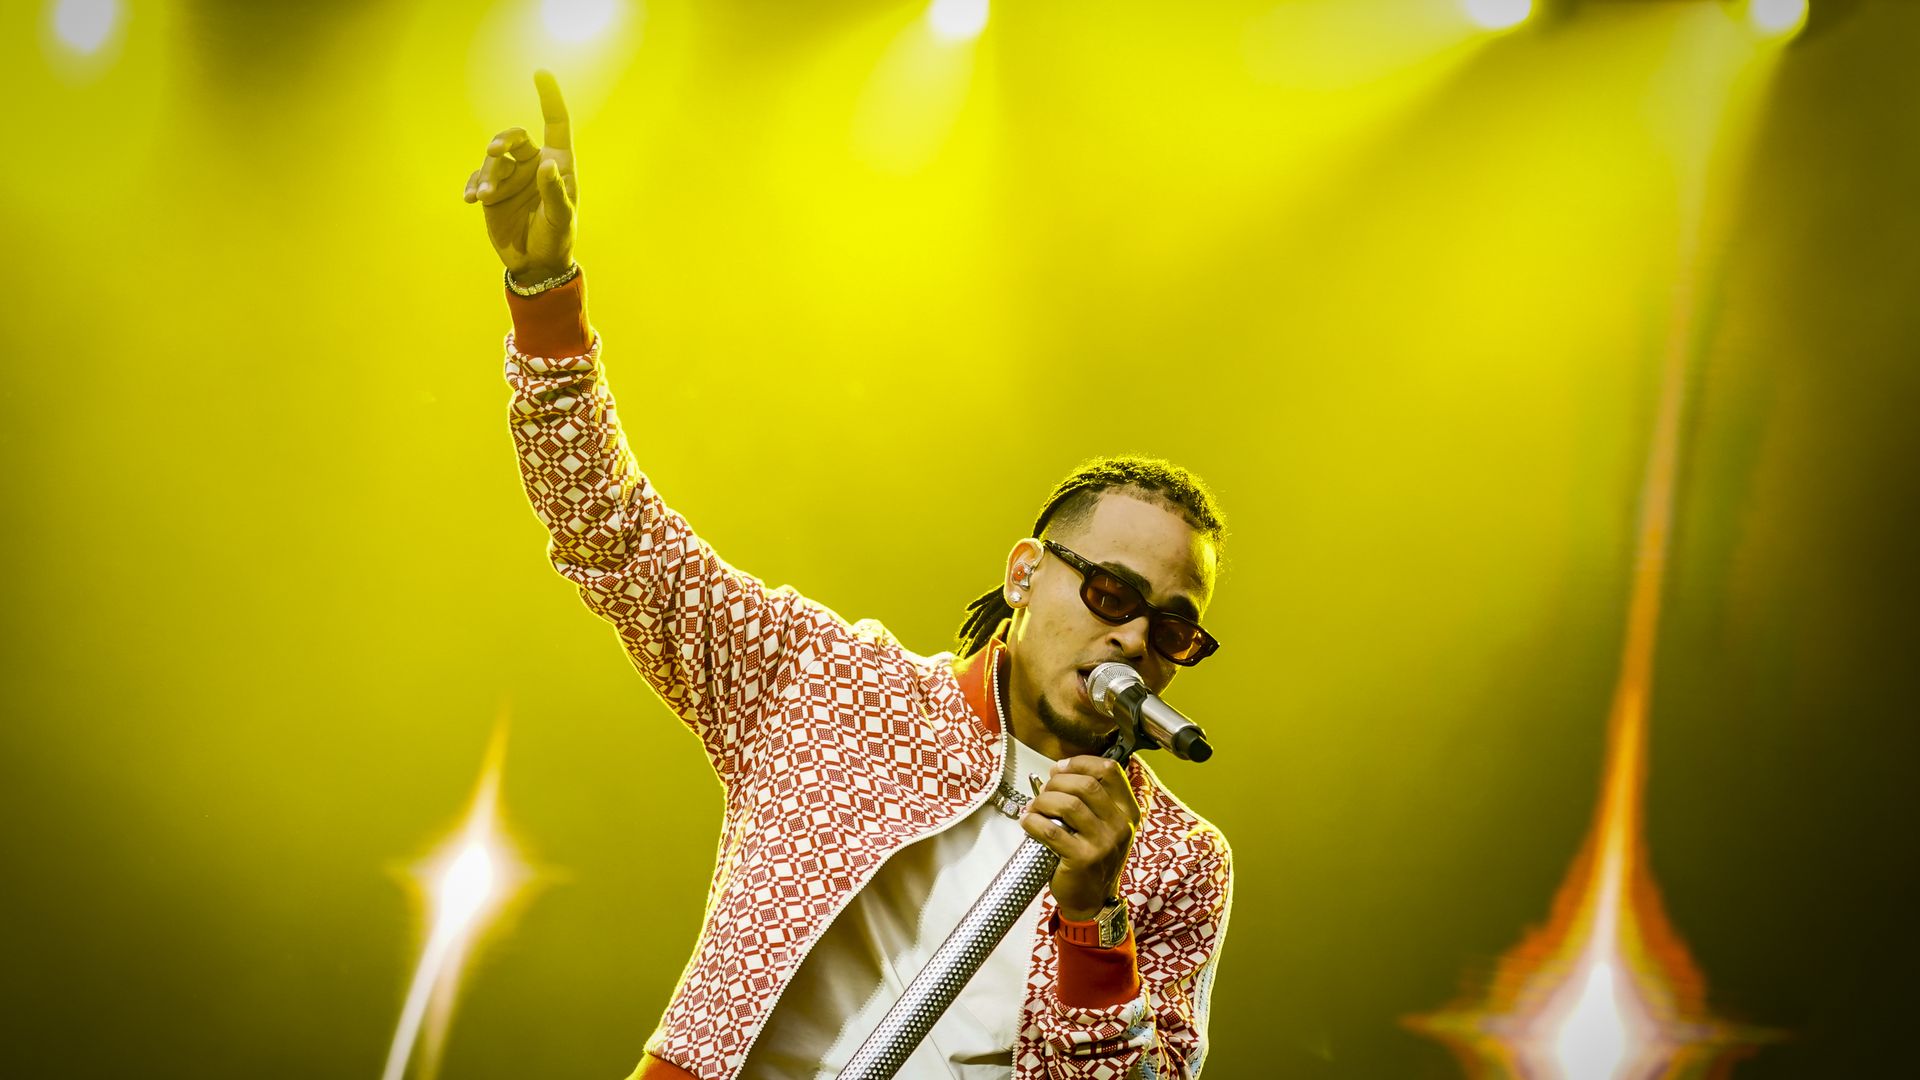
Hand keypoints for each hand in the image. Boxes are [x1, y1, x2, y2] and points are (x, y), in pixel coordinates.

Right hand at [464, 70, 576, 281]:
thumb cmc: (556, 239)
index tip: (540, 73)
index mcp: (558, 164)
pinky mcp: (493, 191)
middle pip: (516, 137)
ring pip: (493, 160)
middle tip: (494, 150)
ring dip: (487, 174)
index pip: (556, 123)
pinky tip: (472, 199)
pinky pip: (479, 178)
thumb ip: (554, 192)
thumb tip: (546, 164)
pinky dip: (475, 185)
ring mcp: (512, 177)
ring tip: (486, 196)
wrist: (535, 264)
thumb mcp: (561, 219)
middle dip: (503, 140)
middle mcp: (534, 164)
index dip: (549, 97)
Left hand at [1021, 756, 1139, 920]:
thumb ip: (1092, 799)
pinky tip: (1027, 822)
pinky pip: (1051, 831)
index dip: (1080, 762)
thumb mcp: (1106, 826)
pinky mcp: (1083, 859)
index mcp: (1128, 811)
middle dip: (1057, 782)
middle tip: (1044, 791)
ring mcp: (1104, 843)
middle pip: (1086, 784)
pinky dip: (1033, 822)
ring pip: (1068, 805)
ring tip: (1034, 807)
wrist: (1093, 899)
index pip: (1110, 770)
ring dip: (1043, 801)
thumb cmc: (1094, 857)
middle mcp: (1121, 825)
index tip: (1060, 768)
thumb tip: (1058, 771)